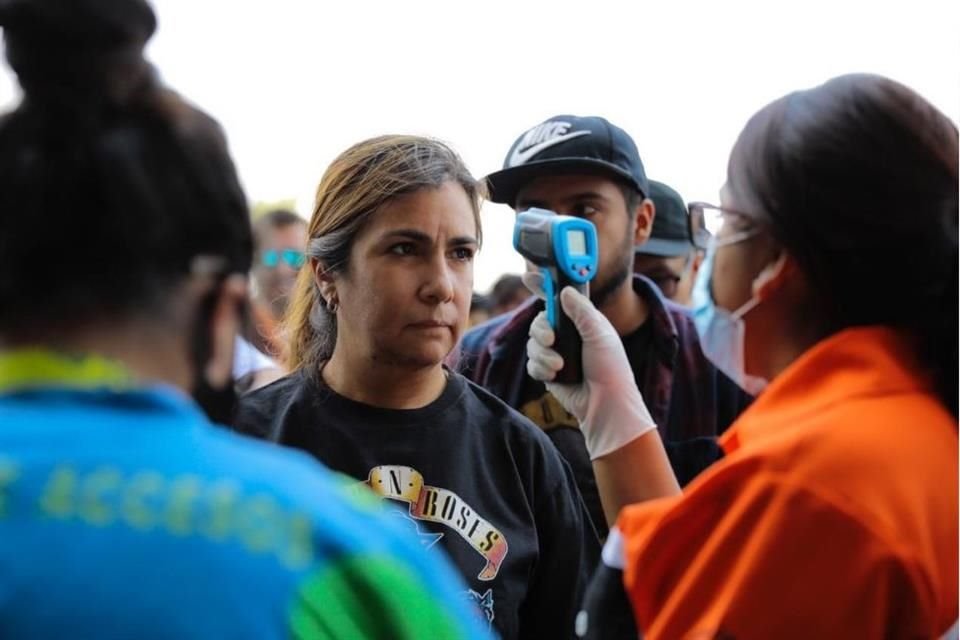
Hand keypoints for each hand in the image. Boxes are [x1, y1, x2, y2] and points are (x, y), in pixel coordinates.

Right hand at [523, 272, 656, 458]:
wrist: (605, 404)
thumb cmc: (610, 368)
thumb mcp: (600, 333)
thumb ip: (581, 310)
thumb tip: (564, 291)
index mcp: (581, 321)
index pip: (559, 298)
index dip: (543, 286)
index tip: (529, 276)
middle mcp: (567, 335)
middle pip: (539, 321)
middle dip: (541, 329)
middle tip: (552, 338)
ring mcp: (556, 353)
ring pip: (532, 343)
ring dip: (544, 354)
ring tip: (559, 365)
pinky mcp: (547, 372)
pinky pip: (531, 363)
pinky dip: (541, 368)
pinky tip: (555, 375)